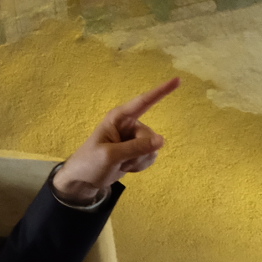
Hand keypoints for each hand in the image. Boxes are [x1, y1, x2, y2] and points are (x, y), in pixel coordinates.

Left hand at [53, 78, 176, 203]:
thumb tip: (162, 141)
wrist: (83, 181)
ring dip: (139, 160)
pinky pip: (151, 156)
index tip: (178, 80)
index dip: (161, 91)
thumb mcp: (110, 155)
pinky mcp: (138, 151)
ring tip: (121, 163)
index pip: (143, 102)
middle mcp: (129, 125)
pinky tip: (126, 167)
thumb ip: (136, 147)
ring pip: (153, 148)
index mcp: (119, 118)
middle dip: (139, 152)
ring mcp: (134, 138)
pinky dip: (140, 165)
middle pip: (150, 135)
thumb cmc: (90, 163)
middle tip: (121, 159)